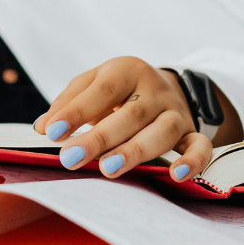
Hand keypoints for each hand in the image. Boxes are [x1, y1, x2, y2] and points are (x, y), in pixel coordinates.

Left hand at [36, 57, 241, 182]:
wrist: (165, 87)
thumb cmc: (119, 90)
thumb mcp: (94, 83)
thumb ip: (68, 102)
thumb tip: (43, 126)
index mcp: (128, 70)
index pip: (103, 89)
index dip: (77, 111)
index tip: (52, 133)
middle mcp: (156, 89)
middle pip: (132, 113)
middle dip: (100, 137)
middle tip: (71, 158)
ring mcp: (176, 111)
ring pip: (163, 130)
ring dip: (136, 150)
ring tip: (109, 169)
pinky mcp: (192, 132)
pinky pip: (200, 146)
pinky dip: (193, 161)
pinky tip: (176, 174)